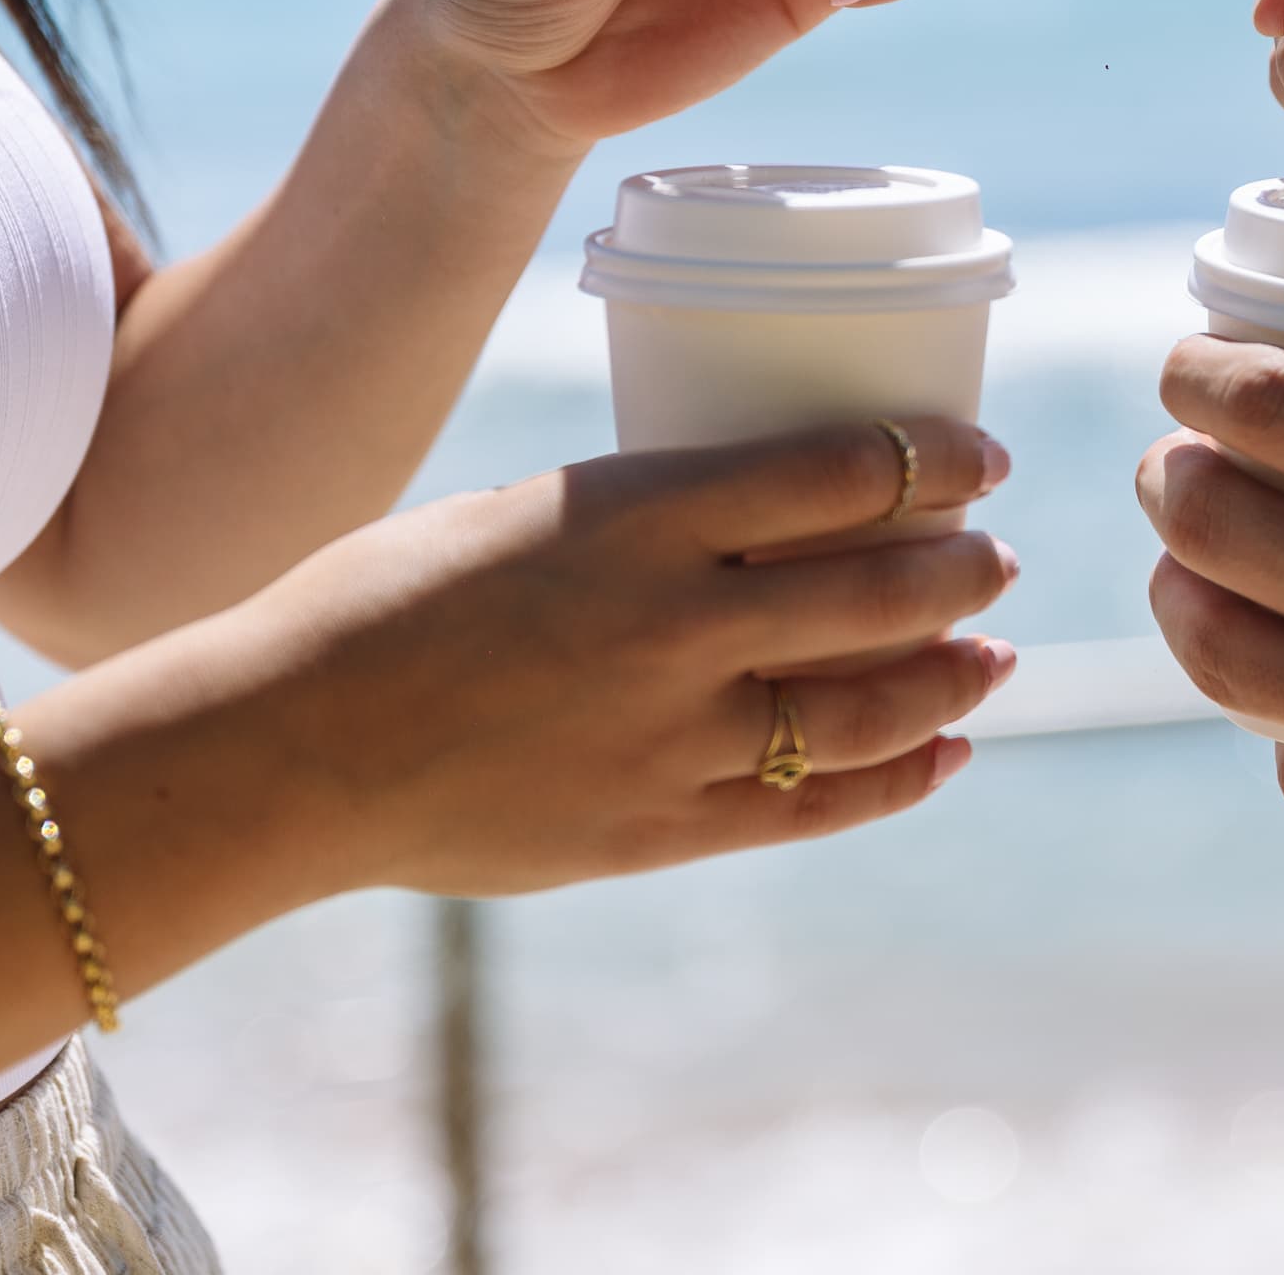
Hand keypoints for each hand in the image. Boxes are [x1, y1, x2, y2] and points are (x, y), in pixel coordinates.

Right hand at [239, 417, 1018, 896]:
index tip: (981, 456)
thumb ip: (642, 524)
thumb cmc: (384, 601)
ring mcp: (673, 734)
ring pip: (870, 703)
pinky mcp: (657, 827)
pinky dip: (897, 779)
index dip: (937, 458)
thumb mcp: (527, 510)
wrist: (286, 745)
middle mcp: (677, 619)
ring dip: (953, 675)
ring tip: (996, 654)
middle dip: (965, 570)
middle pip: (883, 587)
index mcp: (637, 511)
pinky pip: (813, 805)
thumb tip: (753, 527)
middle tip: (997, 558)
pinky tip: (945, 754)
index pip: (843, 469)